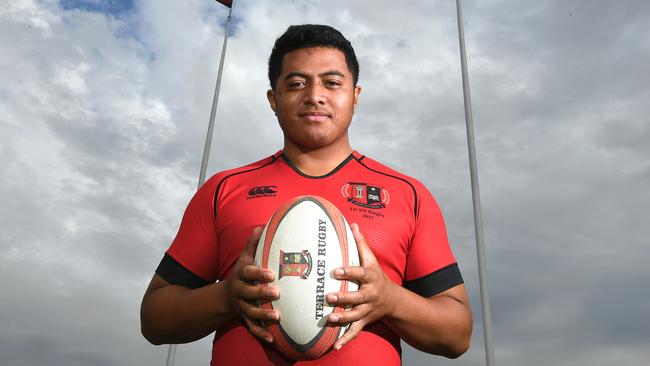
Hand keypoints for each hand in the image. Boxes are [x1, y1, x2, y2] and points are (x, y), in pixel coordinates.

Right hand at [225, 227, 279, 342]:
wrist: (225, 297)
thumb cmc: (242, 274)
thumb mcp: (244, 259)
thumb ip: (252, 245)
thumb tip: (261, 226)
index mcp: (240, 275)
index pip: (248, 273)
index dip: (259, 273)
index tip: (272, 273)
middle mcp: (239, 292)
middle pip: (249, 293)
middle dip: (262, 293)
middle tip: (277, 293)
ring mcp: (242, 307)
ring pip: (251, 311)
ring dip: (263, 315)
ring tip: (277, 317)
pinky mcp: (245, 319)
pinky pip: (252, 327)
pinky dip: (261, 333)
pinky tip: (272, 339)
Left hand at [326, 223, 397, 349]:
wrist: (394, 301)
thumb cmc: (377, 276)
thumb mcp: (372, 260)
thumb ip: (361, 244)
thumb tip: (352, 223)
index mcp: (371, 278)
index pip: (359, 274)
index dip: (348, 272)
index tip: (335, 270)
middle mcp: (370, 295)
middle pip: (357, 297)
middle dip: (343, 298)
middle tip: (328, 297)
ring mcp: (368, 310)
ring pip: (355, 316)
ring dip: (343, 319)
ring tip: (329, 319)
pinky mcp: (365, 321)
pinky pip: (355, 332)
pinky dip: (346, 340)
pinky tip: (335, 346)